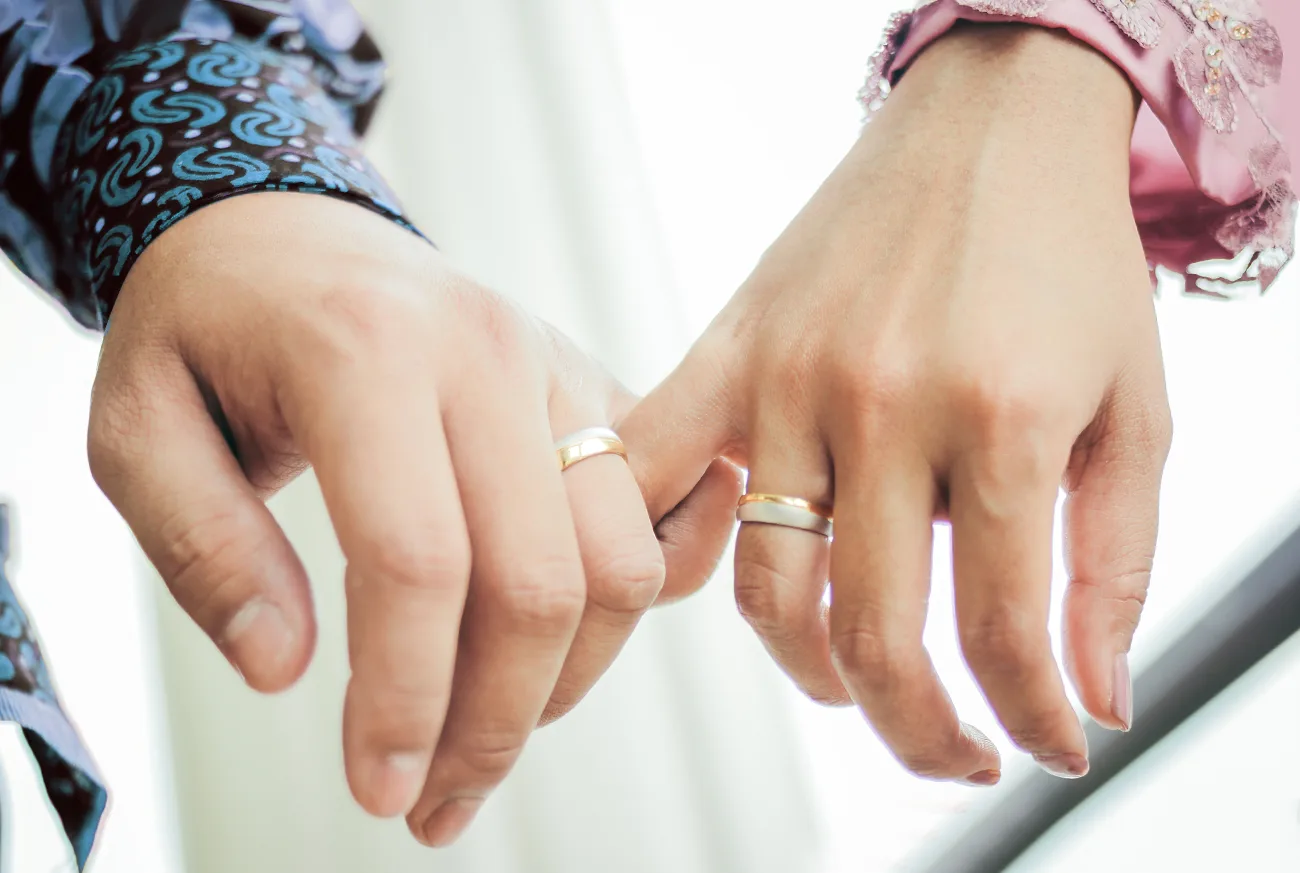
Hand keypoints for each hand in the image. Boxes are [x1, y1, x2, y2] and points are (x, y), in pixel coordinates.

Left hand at [87, 193, 739, 841]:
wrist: (285, 228)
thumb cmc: (206, 328)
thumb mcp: (138, 429)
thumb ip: (203, 549)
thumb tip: (286, 670)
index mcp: (366, 350)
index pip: (418, 559)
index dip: (406, 700)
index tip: (378, 789)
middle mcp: (485, 350)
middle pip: (542, 579)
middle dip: (497, 722)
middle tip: (436, 801)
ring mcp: (554, 364)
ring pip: (620, 559)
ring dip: (568, 677)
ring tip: (488, 732)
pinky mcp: (591, 386)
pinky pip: (657, 508)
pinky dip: (638, 592)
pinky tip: (573, 644)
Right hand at [624, 24, 1170, 782]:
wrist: (992, 126)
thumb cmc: (1068, 262)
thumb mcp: (1134, 410)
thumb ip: (1114, 564)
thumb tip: (1092, 700)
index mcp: (1006, 420)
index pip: (1004, 635)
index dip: (1027, 718)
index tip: (1038, 747)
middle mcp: (887, 406)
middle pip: (876, 639)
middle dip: (923, 733)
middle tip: (950, 751)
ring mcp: (791, 379)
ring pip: (769, 591)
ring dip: (814, 672)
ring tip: (855, 681)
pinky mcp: (730, 350)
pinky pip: (656, 477)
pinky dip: (658, 551)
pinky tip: (702, 584)